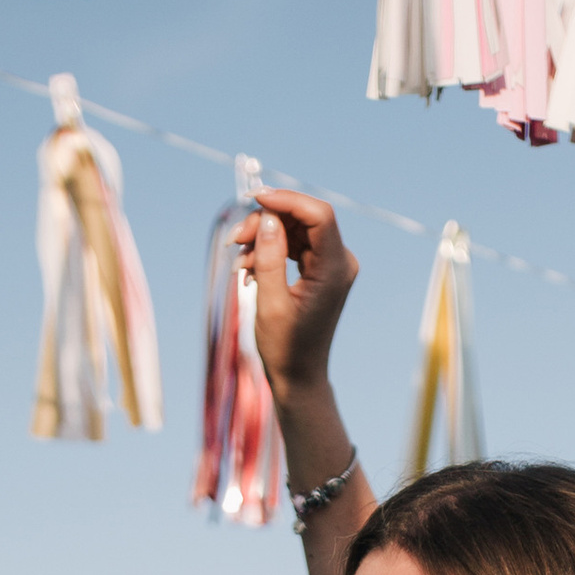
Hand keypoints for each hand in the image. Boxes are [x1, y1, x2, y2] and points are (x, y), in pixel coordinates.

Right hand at [238, 190, 357, 407]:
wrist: (298, 376)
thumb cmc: (286, 347)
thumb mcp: (271, 303)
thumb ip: (270, 257)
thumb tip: (267, 218)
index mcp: (335, 270)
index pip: (318, 215)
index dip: (286, 200)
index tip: (255, 198)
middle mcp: (340, 262)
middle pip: (303, 219)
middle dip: (266, 221)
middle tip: (235, 239)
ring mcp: (331, 265)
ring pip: (295, 230)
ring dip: (263, 237)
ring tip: (238, 260)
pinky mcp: (320, 270)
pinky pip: (294, 245)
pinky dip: (269, 249)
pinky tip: (249, 267)